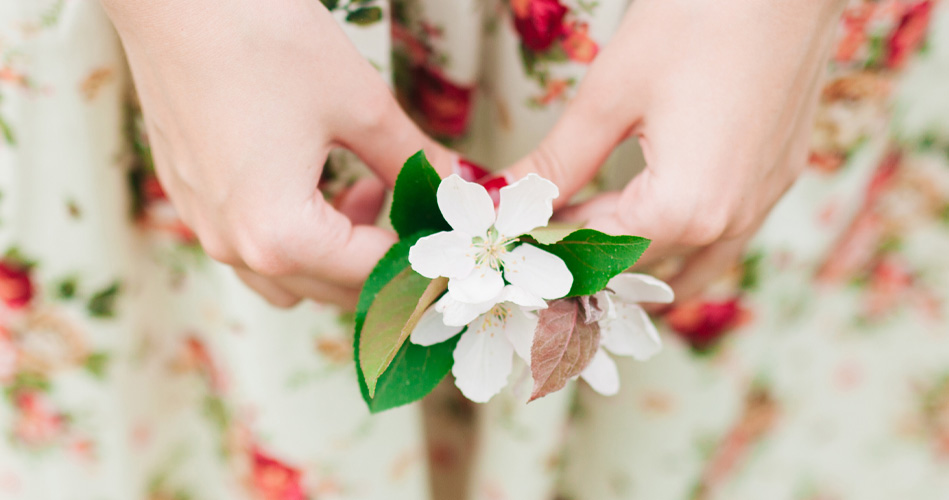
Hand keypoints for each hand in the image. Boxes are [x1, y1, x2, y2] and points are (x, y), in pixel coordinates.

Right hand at [102, 0, 453, 307]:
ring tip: (366, 187)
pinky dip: (296, 232)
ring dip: (339, 251)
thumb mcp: (361, 104)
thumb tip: (450, 182)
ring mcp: (205, 226)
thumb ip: (412, 159)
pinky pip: (253, 245)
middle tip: (417, 207)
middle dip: (383, 256)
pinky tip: (318, 179)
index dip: (422, 255)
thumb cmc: (263, 39)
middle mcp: (235, 247)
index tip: (450, 231)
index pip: (375, 275)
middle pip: (333, 289)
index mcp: (280, 237)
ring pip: (292, 276)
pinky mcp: (191, 198)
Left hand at [502, 0, 844, 301]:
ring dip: (642, 264)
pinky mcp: (779, 175)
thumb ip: (558, 161)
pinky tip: (659, 226)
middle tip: (543, 230)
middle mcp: (731, 219)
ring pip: (692, 263)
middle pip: (643, 263)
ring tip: (594, 249)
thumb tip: (506, 194)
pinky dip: (685, 243)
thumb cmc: (702, 19)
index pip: (598, 251)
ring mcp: (763, 200)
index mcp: (685, 208)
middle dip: (589, 252)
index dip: (549, 246)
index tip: (515, 237)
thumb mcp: (611, 95)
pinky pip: (726, 235)